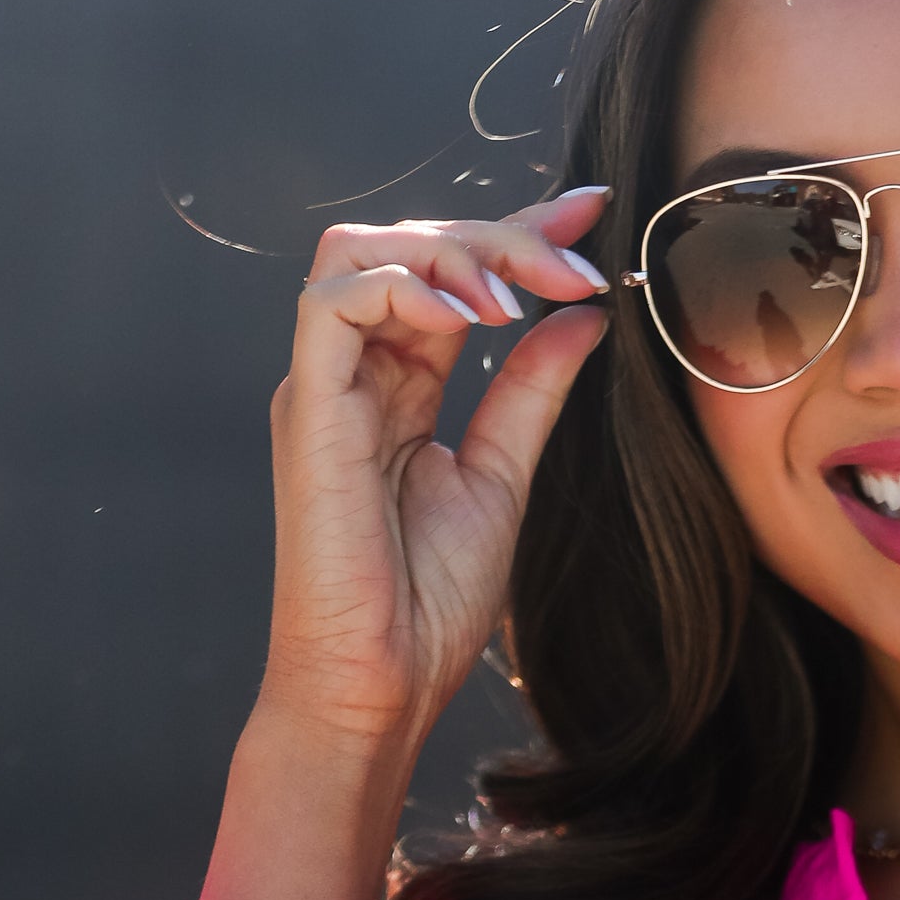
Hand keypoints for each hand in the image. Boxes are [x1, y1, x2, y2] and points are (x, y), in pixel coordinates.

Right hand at [260, 187, 613, 755]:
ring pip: (364, 250)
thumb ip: (531, 391)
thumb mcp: (503, 477)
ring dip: (454, 250)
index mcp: (395, 387)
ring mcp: (324, 385)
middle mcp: (353, 374)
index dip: (517, 231)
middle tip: (577, 264)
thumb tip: (583, 319)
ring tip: (525, 292)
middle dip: (499, 234)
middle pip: (408, 244)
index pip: (450, 277)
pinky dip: (406, 283)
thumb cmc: (426, 604)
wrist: (379, 686)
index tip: (591, 213)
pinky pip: (334, 300)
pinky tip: (474, 313)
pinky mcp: (308, 406)